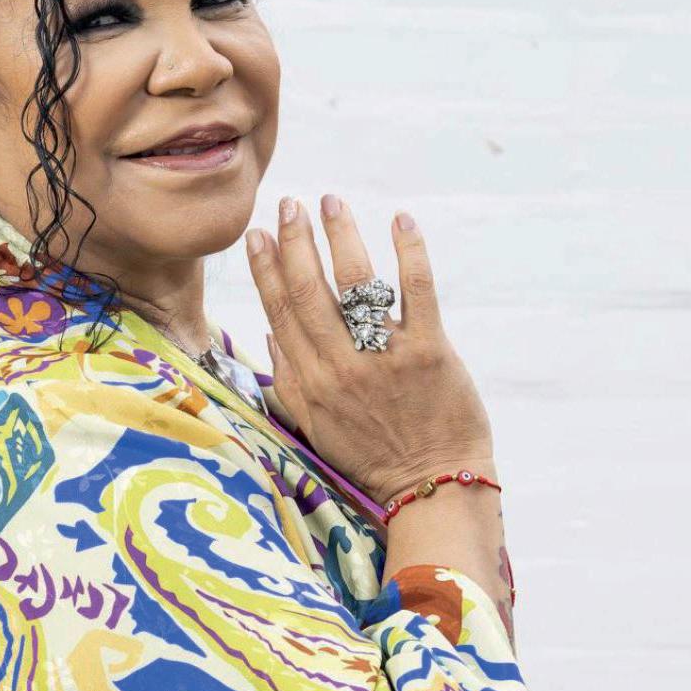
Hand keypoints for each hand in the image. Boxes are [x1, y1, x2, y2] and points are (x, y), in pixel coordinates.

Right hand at [244, 195, 494, 505]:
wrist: (433, 489)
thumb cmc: (373, 459)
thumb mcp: (315, 428)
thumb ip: (288, 382)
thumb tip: (269, 333)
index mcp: (311, 383)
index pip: (280, 313)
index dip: (266, 269)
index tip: (257, 234)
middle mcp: (341, 367)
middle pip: (309, 291)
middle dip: (296, 241)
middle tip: (288, 204)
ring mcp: (384, 358)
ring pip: (356, 283)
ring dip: (341, 236)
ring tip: (331, 201)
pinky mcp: (429, 352)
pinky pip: (417, 291)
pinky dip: (410, 252)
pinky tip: (401, 220)